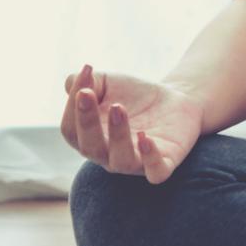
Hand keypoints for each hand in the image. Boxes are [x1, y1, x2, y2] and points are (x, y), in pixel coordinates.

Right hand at [60, 63, 205, 184]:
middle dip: (87, 122)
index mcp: (89, 139)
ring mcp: (136, 163)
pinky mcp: (164, 163)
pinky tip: (146, 137)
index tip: (86, 73)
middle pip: (90, 148)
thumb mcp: (107, 82)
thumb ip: (87, 81)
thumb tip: (70, 81)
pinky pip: (156, 172)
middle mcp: (108, 156)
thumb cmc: (133, 94)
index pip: (71, 130)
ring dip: (117, 136)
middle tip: (89, 94)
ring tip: (118, 107)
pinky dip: (150, 159)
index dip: (73, 105)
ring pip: (120, 161)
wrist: (175, 98)